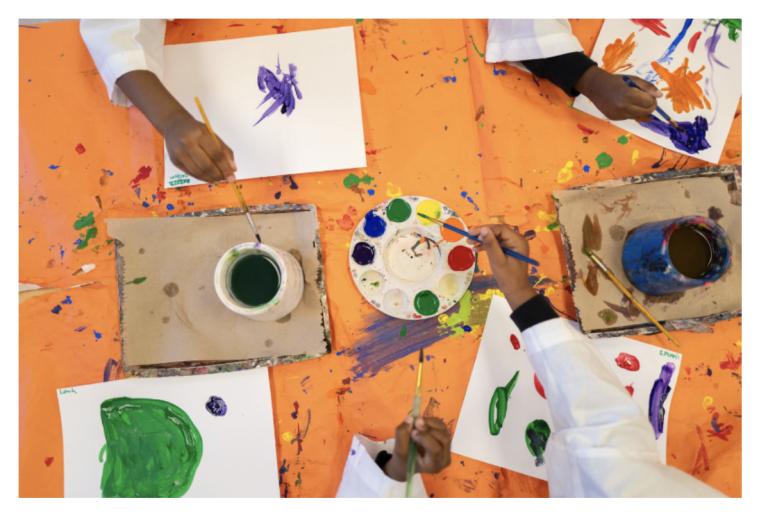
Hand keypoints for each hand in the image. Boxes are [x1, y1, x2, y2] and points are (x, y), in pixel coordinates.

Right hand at [115, 70, 236, 183]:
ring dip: (212, 177)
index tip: (234, 174)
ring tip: (221, 179)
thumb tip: (232, 167)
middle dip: (220, 174)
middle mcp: (186, 143)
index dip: (225, 165)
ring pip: (198, 171)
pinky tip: (209, 177)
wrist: (169, 121)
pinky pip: (190, 172)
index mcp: (197, 133)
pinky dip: (201, 177)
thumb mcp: (209, 132)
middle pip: (207, 164)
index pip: (215, 153)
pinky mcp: (174, 160)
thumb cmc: (193, 126)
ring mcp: (178, 153)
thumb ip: (222, 148)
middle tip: (229, 179)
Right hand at [384, 417, 451, 481]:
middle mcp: (444, 458)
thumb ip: (402, 435)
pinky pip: (441, 425)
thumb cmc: (404, 460)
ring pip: (443, 430)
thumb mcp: (399, 451)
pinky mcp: (444, 439)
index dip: (425, 437)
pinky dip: (431, 421)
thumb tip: (410, 418)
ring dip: (429, 422)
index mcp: (433, 465)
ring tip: (416, 423)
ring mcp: (446, 448)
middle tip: (415, 422)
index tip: (413, 431)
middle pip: (443, 438)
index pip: (435, 449)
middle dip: (428, 428)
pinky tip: (421, 424)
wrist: (409, 463)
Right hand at [468, 224, 536, 309]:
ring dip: (483, 239)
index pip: (500, 229)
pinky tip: (476, 249)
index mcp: (518, 241)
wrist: (515, 291)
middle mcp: (517, 240)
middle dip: (482, 233)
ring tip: (469, 242)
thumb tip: (483, 229)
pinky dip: (486, 245)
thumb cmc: (507, 277)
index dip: (485, 229)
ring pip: (495, 237)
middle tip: (468, 236)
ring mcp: (512, 245)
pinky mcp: (508, 250)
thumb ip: (490, 244)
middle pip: (497, 232)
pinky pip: (497, 244)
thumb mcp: (497, 260)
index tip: (471, 233)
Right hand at [574, 66, 661, 119]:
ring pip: (638, 116)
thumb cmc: (616, 81)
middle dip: (650, 106)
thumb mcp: (633, 79)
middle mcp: (623, 107)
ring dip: (641, 110)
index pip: (649, 103)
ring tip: (635, 101)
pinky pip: (629, 117)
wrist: (595, 86)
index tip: (650, 95)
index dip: (653, 99)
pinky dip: (631, 112)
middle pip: (646, 112)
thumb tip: (660, 96)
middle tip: (646, 99)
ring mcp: (618, 114)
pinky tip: (625, 105)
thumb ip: (648, 87)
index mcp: (629, 95)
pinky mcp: (614, 118)